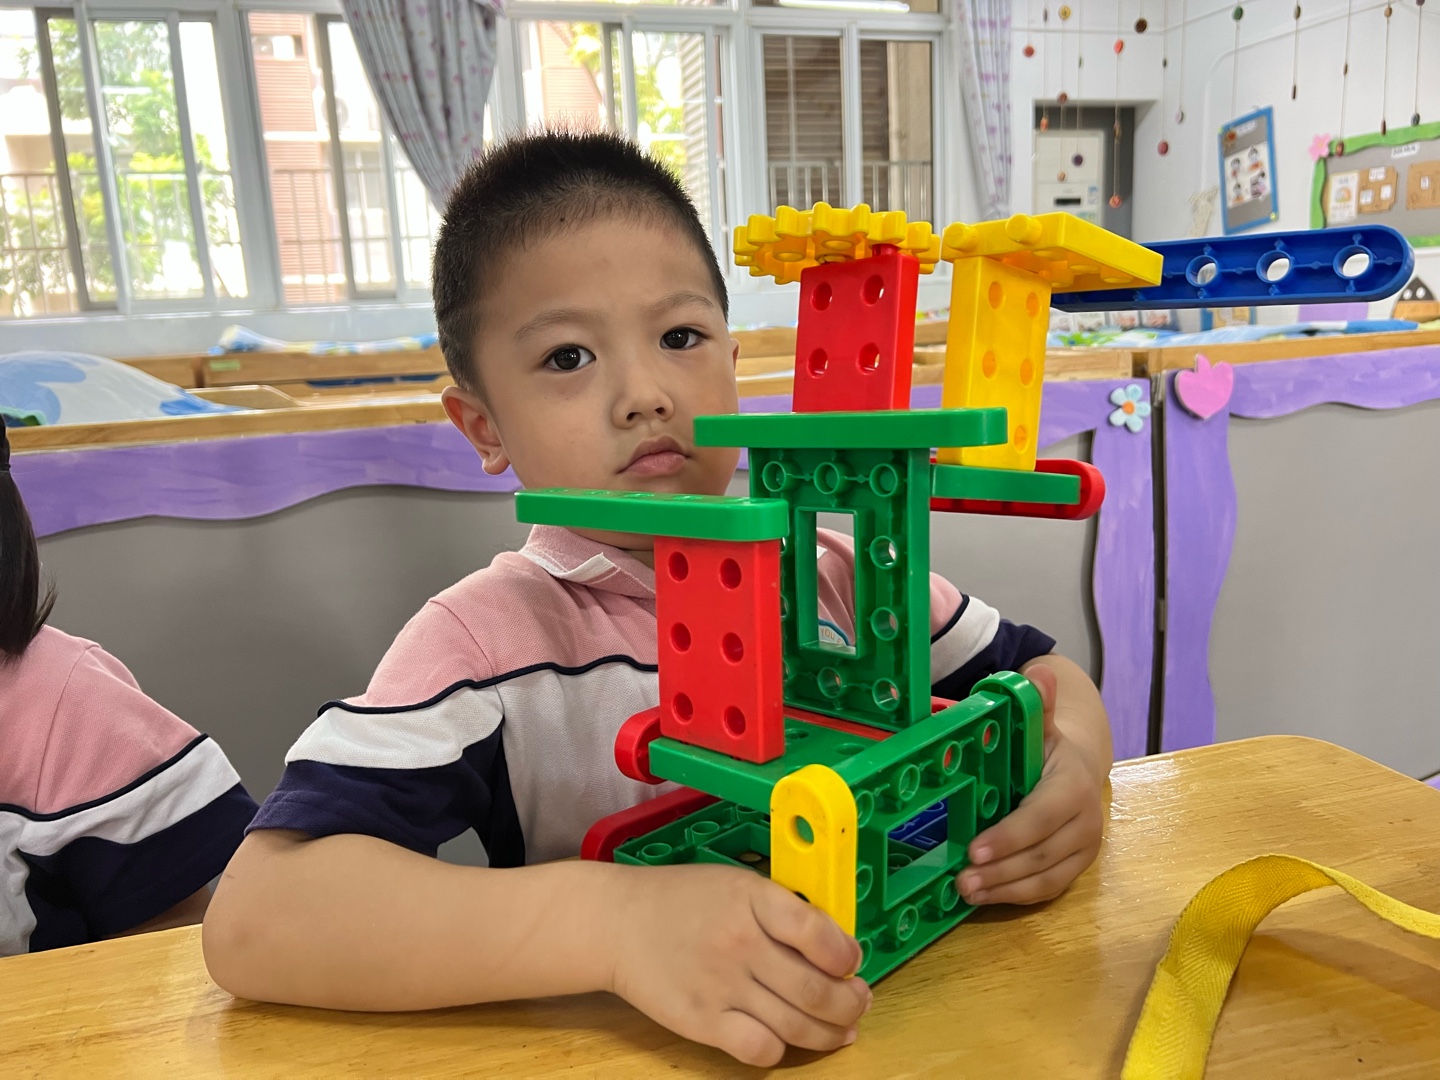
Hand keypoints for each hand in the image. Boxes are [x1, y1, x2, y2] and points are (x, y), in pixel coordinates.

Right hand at [606, 863, 871, 1065]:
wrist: (617, 922)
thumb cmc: (682, 900)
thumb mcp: (736, 884)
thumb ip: (782, 910)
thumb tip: (836, 948)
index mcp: (752, 899)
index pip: (819, 935)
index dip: (848, 955)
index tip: (852, 963)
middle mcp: (740, 943)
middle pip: (817, 990)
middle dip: (851, 1003)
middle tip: (858, 1003)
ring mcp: (721, 986)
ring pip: (797, 1026)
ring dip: (831, 1033)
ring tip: (842, 1029)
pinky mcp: (702, 1021)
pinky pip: (760, 1049)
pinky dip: (781, 1049)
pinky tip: (785, 1039)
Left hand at [956, 664, 1104, 904]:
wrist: (1079, 766)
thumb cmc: (1048, 747)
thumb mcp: (1041, 724)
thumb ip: (1037, 705)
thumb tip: (1040, 672)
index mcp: (1073, 785)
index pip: (1042, 816)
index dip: (1009, 836)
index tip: (974, 849)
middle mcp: (1086, 821)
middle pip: (1042, 854)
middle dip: (1000, 870)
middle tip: (961, 878)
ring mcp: (1084, 849)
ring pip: (1045, 878)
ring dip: (1004, 889)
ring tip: (966, 892)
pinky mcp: (1077, 868)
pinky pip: (1048, 889)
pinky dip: (1016, 896)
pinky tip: (985, 897)